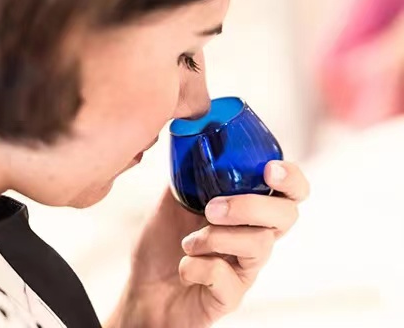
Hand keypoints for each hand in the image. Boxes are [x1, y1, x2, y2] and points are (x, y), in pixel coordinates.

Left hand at [109, 161, 308, 327]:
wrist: (143, 288)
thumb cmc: (163, 243)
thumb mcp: (172, 199)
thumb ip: (187, 173)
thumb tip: (190, 139)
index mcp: (247, 211)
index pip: (290, 193)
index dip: (291, 179)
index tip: (269, 169)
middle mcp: (255, 237)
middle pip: (287, 216)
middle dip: (250, 206)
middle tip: (211, 208)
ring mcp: (245, 269)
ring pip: (258, 244)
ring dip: (215, 237)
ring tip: (188, 242)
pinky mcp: (231, 297)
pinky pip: (227, 278)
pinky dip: (197, 267)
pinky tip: (184, 267)